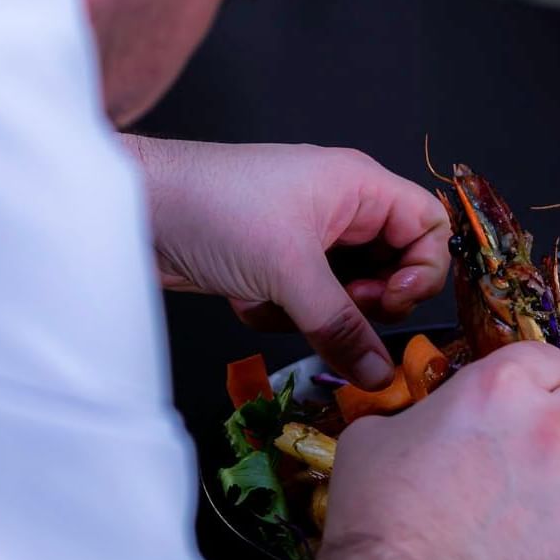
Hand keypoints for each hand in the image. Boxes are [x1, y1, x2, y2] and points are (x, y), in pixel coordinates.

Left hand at [124, 136, 448, 388]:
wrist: (131, 209)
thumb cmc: (213, 206)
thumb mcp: (289, 271)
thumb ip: (342, 326)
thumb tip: (381, 373)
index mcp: (359, 186)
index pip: (428, 226)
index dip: (423, 269)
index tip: (392, 300)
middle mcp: (340, 210)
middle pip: (392, 268)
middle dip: (367, 300)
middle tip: (339, 309)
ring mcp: (306, 238)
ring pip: (346, 294)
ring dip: (320, 313)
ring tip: (286, 306)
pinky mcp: (274, 266)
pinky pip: (306, 305)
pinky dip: (283, 313)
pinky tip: (251, 301)